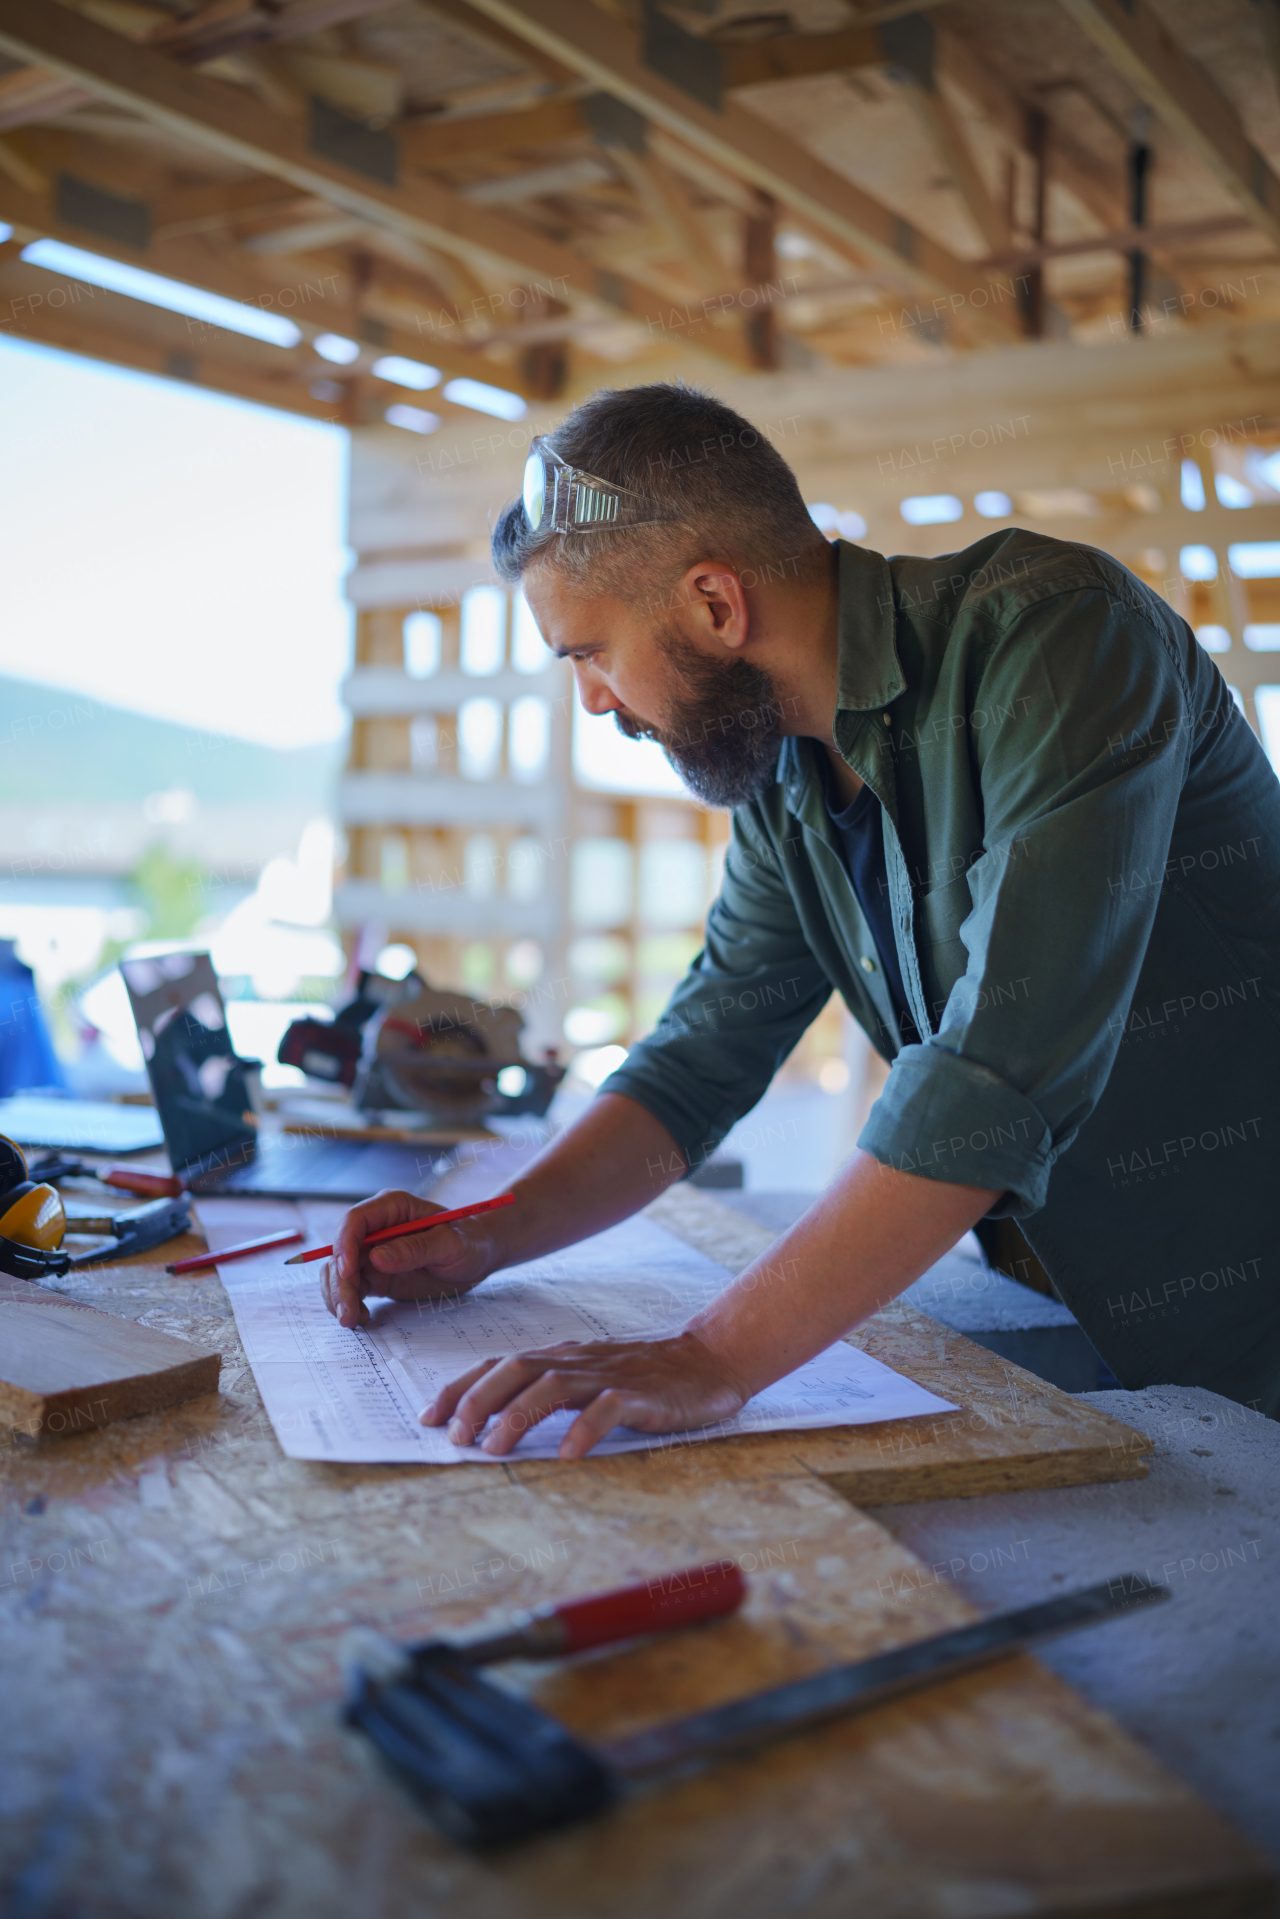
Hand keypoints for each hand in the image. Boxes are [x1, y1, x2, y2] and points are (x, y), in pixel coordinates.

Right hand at [320, 1188, 499, 1329]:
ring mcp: (374, 1252)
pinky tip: (362, 1318)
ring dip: (338, 1296)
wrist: (479, 1257)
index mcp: (393, 1207)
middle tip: (347, 1311)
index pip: (355, 1221)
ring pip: (340, 1272)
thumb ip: (416, 1249)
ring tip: (353, 1320)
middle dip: (339, 1282)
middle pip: (341, 1251)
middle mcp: (377, 1228)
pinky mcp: (376, 1275)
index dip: (344, 1245)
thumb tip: (376, 1257)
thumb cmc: (470, 1242)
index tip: (347, 1272)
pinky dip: (349, 1304)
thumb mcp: (451, 1244)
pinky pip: (352, 1288)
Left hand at [419, 1329, 748, 1459]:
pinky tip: (566, 1455)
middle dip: (479, 1400)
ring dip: (518, 1415)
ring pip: (553, 1385)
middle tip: (456, 1437)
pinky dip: (582, 1429)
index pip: (500, 1364)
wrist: (710, 1360)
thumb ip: (548, 1392)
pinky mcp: (641, 1395)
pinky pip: (607, 1409)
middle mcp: (577, 1360)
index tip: (429, 1417)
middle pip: (517, 1368)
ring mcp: (609, 1375)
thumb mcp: (588, 1378)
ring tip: (495, 1447)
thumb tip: (493, 1422)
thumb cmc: (643, 1376)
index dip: (461, 1388)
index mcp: (561, 1357)